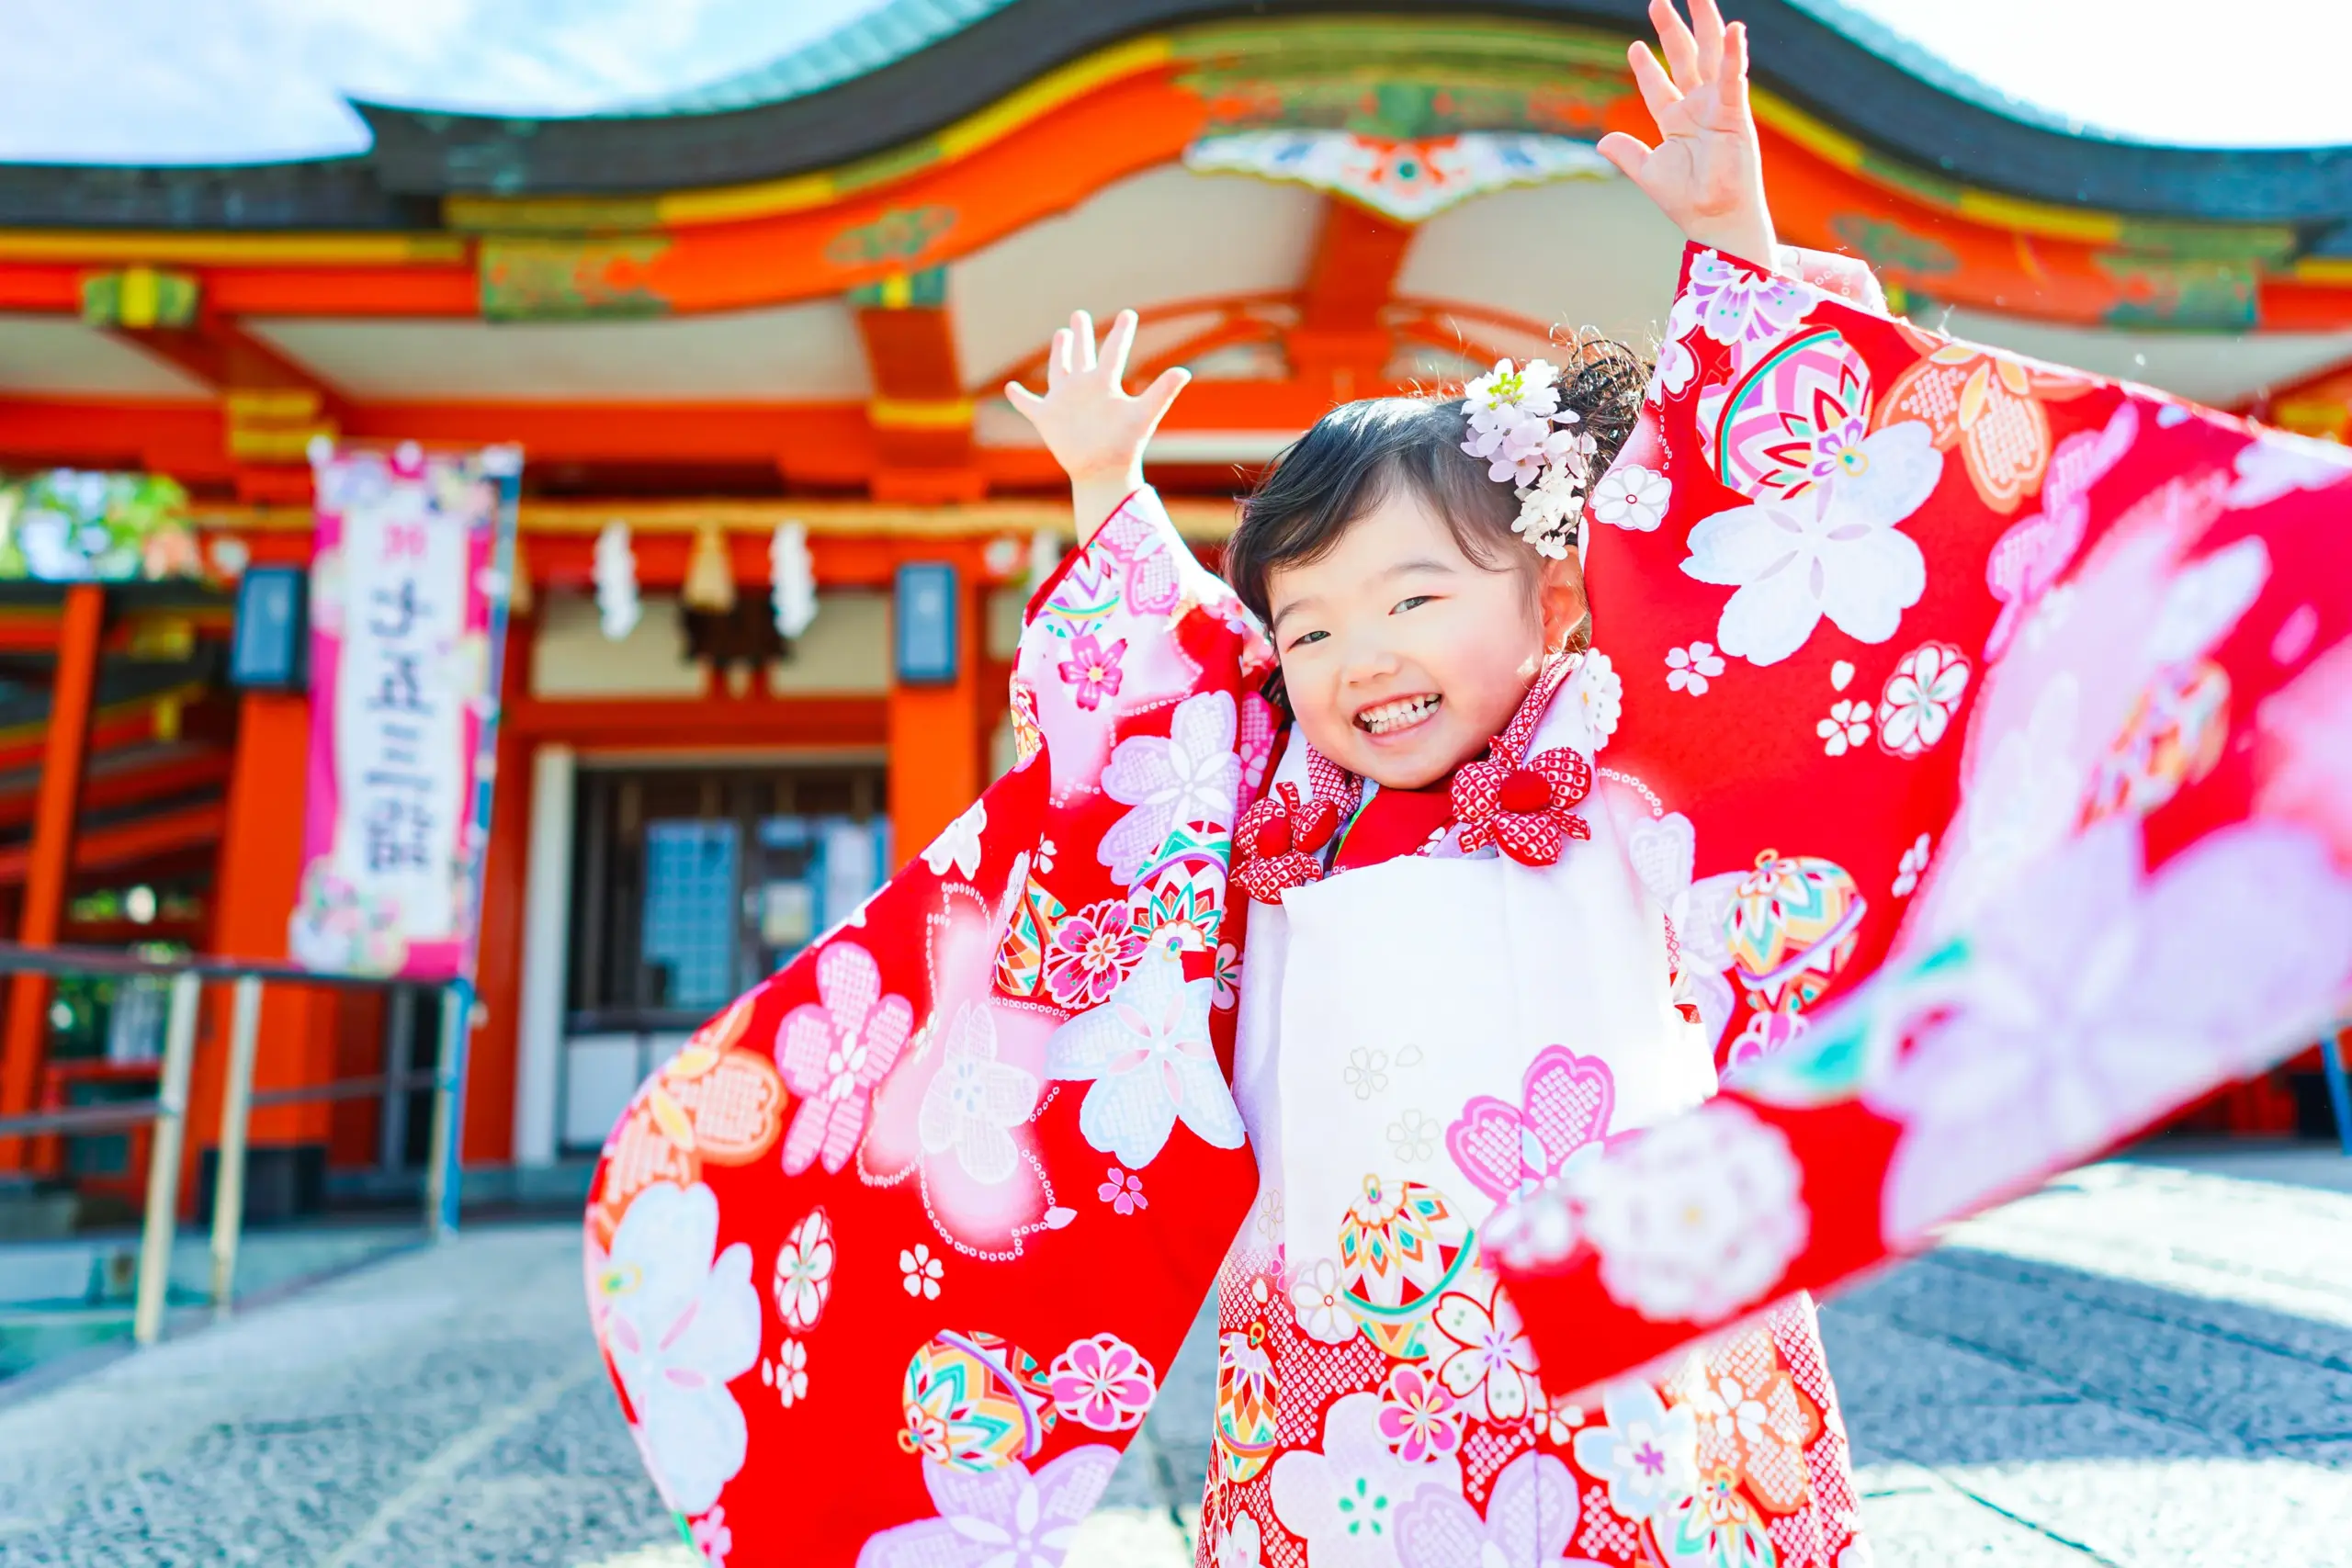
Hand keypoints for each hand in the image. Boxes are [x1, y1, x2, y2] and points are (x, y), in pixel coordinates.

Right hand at [1004, 309, 1188, 506]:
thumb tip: (1185, 371)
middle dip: (1080, 334)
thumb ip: (1162, 392)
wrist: (1103, 472)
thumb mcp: (1143, 415)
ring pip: (1059, 370)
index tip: (1129, 314)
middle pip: (1081, 353)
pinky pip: (1028, 404)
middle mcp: (1084, 387)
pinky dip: (1018, 397)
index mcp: (1105, 383)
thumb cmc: (1124, 445)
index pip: (1114, 351)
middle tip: (1079, 315)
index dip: (1121, 333)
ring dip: (1059, 353)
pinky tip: (1010, 388)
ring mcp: (1064, 401)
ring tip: (1062, 335)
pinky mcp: (1046, 417)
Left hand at [1597, 0, 1777, 265]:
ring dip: (1705, 24)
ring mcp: (1718, 107)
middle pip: (1685, 59)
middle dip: (1673, 29)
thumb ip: (1626, 153)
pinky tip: (1734, 28)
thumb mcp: (1648, 172)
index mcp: (1676, 122)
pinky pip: (1733, 77)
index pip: (1659, 86)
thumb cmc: (1686, 201)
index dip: (1646, 66)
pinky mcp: (1735, 112)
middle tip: (1659, 1)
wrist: (1712, 218)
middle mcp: (1698, 109)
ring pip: (1710, 56)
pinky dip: (1734, 53)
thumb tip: (1600, 142)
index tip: (1635, 46)